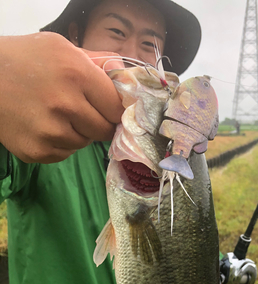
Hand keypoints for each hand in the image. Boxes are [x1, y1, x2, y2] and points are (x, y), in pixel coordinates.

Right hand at [0, 33, 123, 162]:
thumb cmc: (25, 59)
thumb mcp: (61, 48)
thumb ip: (98, 62)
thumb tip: (125, 76)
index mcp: (77, 74)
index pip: (117, 108)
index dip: (115, 110)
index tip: (110, 109)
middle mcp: (66, 105)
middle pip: (104, 130)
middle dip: (98, 122)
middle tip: (81, 111)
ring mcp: (51, 132)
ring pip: (85, 142)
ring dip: (78, 132)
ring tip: (56, 115)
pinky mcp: (38, 151)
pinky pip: (65, 153)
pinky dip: (60, 143)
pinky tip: (44, 126)